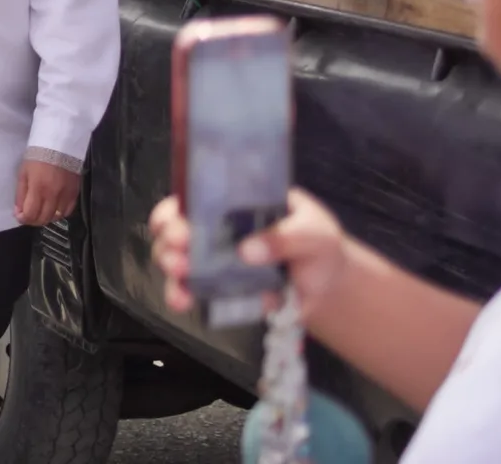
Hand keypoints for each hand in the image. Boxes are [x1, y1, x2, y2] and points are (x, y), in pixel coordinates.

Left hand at [14, 160, 80, 226]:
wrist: (59, 146)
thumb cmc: (37, 158)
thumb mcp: (23, 174)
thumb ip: (20, 194)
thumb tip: (19, 212)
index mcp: (38, 189)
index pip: (31, 214)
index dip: (23, 219)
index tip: (20, 216)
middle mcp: (53, 195)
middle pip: (44, 218)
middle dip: (33, 220)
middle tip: (28, 215)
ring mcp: (66, 195)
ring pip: (56, 217)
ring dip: (46, 218)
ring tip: (40, 212)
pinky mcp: (75, 193)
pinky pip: (68, 211)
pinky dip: (59, 214)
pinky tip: (53, 209)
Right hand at [151, 187, 349, 316]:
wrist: (330, 286)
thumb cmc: (319, 246)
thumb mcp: (314, 232)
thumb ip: (285, 237)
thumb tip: (246, 251)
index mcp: (233, 202)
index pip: (192, 197)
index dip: (174, 209)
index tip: (177, 226)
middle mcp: (214, 227)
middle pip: (174, 228)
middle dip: (170, 242)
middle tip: (180, 258)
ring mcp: (213, 259)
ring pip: (175, 259)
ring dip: (171, 269)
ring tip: (181, 279)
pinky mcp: (217, 288)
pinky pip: (191, 291)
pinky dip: (182, 296)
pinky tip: (183, 303)